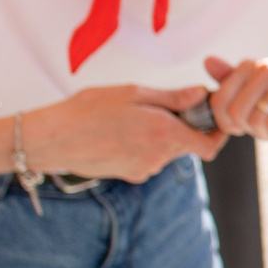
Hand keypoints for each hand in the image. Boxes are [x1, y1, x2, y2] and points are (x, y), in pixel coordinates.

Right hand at [23, 85, 226, 181]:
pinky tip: (122, 132)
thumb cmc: (87, 111)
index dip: (217, 132)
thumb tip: (202, 94)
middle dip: (185, 126)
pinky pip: (149, 159)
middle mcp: (158, 156)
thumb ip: (172, 97)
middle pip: (188, 145)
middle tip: (166, 105)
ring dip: (162, 135)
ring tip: (134, 117)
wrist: (49, 140)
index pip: (210, 145)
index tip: (212, 117)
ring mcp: (143, 168)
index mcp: (164, 133)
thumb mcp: (132, 93)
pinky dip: (145, 145)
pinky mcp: (129, 175)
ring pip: (167, 151)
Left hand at [202, 56, 267, 144]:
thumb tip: (208, 60)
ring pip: (256, 118)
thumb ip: (226, 81)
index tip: (232, 125)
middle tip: (253, 127)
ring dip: (261, 131)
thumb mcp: (243, 98)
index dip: (222, 119)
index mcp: (252, 66)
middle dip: (243, 126)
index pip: (220, 99)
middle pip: (236, 110)